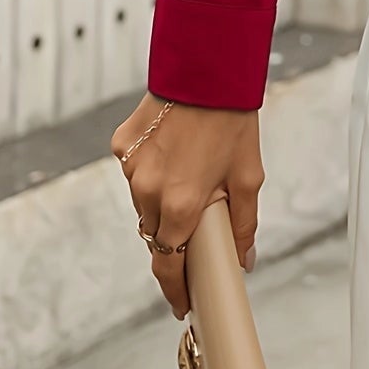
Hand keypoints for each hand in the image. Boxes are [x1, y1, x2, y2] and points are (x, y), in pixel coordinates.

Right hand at [110, 92, 262, 321]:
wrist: (207, 66)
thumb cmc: (232, 118)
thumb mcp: (247, 174)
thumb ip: (243, 223)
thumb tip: (245, 259)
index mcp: (180, 204)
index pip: (167, 264)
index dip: (174, 289)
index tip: (181, 303)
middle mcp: (148, 191)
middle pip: (155, 234)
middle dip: (172, 237)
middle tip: (193, 224)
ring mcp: (131, 168)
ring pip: (142, 203)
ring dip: (160, 201)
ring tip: (188, 172)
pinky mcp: (121, 145)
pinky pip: (134, 171)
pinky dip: (150, 170)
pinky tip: (172, 148)